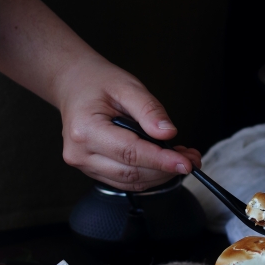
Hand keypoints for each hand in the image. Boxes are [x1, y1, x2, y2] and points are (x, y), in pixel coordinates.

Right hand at [54, 55, 201, 190]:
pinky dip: (148, 175)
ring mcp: (84, 164)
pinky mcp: (92, 170)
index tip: (185, 163)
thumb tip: (167, 133)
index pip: (130, 152)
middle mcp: (80, 152)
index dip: (161, 160)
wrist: (74, 84)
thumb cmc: (97, 83)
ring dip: (160, 175)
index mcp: (85, 130)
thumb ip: (149, 110)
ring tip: (182, 159)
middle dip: (166, 169)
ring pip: (130, 182)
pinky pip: (124, 180)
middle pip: (131, 172)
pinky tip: (163, 162)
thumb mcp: (127, 86)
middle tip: (191, 159)